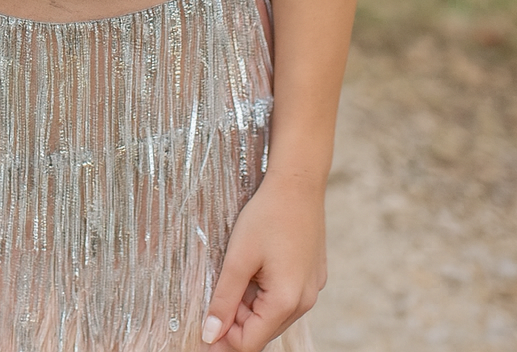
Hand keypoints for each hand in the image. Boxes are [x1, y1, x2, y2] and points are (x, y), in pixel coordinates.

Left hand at [200, 176, 326, 349]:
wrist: (298, 181)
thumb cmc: (267, 215)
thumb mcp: (238, 258)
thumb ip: (224, 300)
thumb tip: (210, 335)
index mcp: (286, 301)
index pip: (250, 343)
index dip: (223, 338)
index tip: (203, 327)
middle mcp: (304, 302)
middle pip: (263, 330)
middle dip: (237, 319)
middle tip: (220, 288)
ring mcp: (312, 289)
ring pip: (274, 314)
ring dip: (251, 304)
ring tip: (240, 270)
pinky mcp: (313, 276)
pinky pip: (286, 297)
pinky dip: (266, 291)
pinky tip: (257, 264)